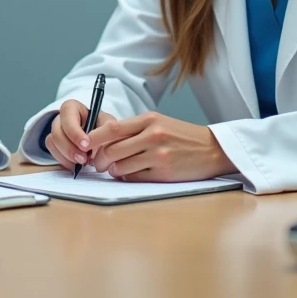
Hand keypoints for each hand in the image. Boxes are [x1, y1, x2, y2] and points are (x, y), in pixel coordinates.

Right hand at [45, 99, 114, 170]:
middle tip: (84, 159)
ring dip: (67, 155)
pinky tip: (75, 164)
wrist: (101, 138)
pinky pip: (53, 152)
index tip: (86, 145)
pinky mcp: (54, 144)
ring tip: (82, 162)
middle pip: (57, 131)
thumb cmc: (104, 128)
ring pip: (52, 142)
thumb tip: (95, 144)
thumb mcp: (109, 125)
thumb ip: (104, 131)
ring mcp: (56, 130)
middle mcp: (61, 117)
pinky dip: (64, 161)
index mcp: (72, 107)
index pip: (67, 115)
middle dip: (69, 148)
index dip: (74, 132)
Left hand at [84, 112, 235, 181]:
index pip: (111, 128)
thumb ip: (133, 129)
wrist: (213, 149)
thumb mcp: (158, 123)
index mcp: (149, 119)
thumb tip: (104, 142)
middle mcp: (152, 135)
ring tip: (116, 169)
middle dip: (99, 159)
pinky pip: (135, 178)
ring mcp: (159, 155)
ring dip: (113, 170)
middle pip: (112, 149)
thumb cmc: (182, 136)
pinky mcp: (164, 173)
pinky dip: (127, 177)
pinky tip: (131, 174)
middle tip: (98, 164)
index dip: (93, 138)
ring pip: (121, 166)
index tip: (83, 144)